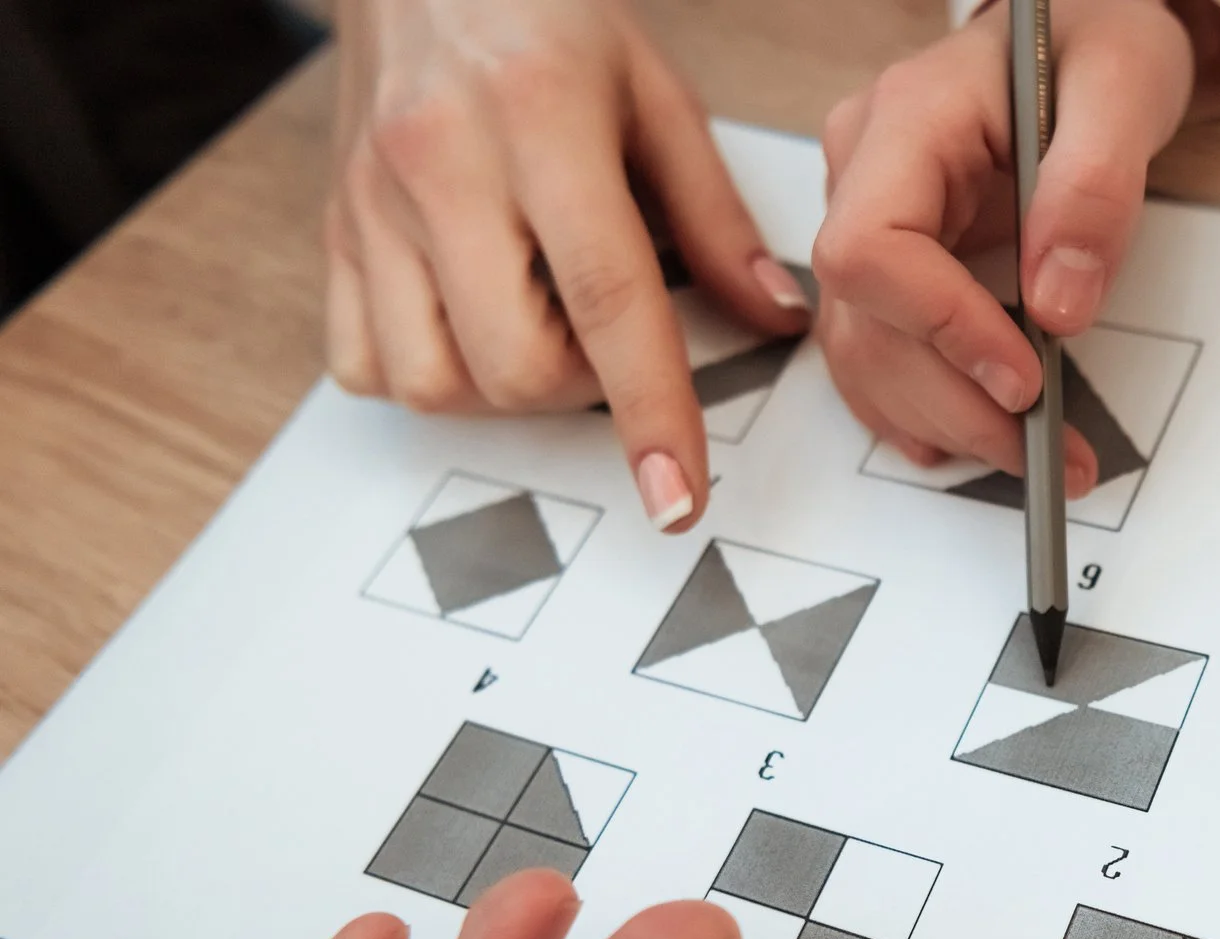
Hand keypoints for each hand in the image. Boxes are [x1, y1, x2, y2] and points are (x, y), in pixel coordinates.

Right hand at [327, 0, 810, 531]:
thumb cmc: (546, 17)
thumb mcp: (658, 93)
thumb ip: (715, 216)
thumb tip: (773, 318)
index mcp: (538, 118)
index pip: (607, 299)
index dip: (651, 410)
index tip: (677, 495)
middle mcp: (439, 164)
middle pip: (512, 364)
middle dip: (581, 391)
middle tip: (610, 340)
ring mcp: (371, 203)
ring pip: (433, 382)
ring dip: (506, 389)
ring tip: (542, 321)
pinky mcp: (333, 231)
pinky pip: (366, 365)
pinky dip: (430, 374)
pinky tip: (475, 320)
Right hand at [813, 0, 1193, 486]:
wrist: (1083, 36)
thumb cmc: (1096, 41)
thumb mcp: (1124, 84)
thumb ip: (1093, 187)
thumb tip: (1060, 305)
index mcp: (907, 119)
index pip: (872, 248)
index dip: (939, 328)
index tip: (1022, 378)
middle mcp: (866, 170)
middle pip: (865, 320)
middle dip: (954, 401)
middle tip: (1046, 447)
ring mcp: (868, 217)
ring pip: (863, 352)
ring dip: (941, 419)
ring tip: (1030, 452)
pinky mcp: (890, 261)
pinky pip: (878, 350)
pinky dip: (921, 406)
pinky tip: (969, 436)